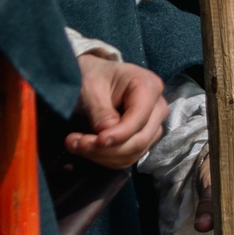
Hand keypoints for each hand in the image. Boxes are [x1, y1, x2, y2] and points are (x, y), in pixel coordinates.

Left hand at [66, 55, 166, 170]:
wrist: (93, 77)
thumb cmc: (93, 77)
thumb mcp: (91, 88)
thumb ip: (100, 110)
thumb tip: (105, 133)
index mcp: (148, 86)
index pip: (139, 118)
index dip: (118, 134)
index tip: (95, 141)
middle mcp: (157, 107)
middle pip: (139, 140)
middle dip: (107, 148)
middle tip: (77, 144)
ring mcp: (153, 125)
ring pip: (133, 153)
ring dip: (103, 155)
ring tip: (76, 144)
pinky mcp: (143, 138)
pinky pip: (128, 157)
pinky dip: (105, 158)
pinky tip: (86, 149)